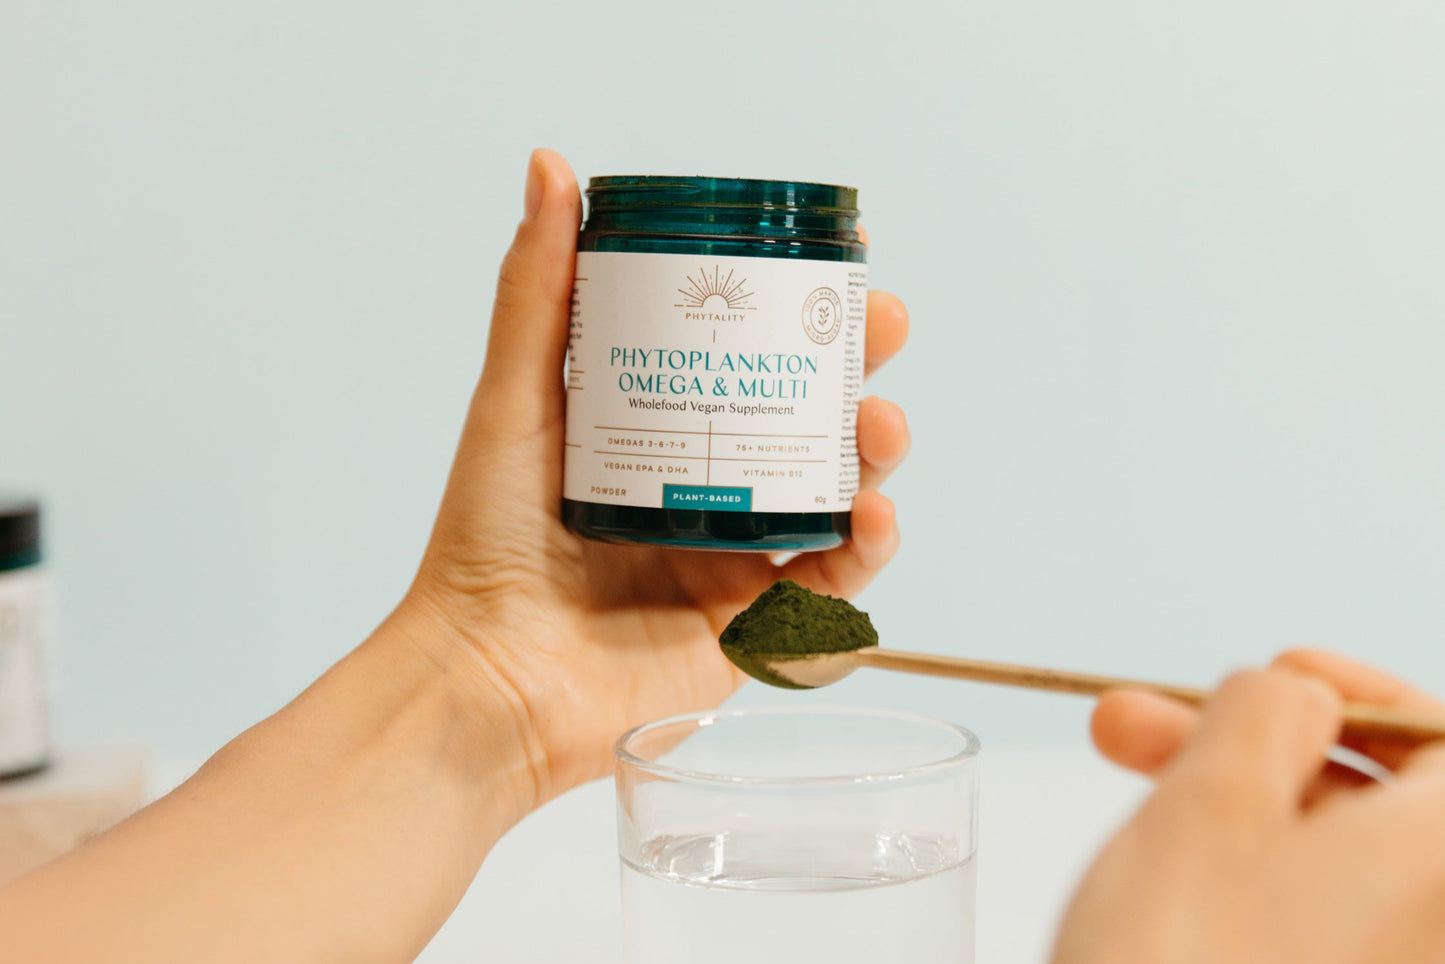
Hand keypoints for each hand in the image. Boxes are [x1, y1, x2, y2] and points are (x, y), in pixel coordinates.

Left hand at [391, 149, 911, 807]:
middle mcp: (702, 493)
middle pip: (806, 425)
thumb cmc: (485, 543)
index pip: (747, 365)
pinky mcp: (752, 631)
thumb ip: (538, 291)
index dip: (798, 319)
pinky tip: (873, 517)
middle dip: (855, 376)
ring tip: (880, 428)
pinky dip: (867, 552)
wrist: (485, 678)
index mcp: (657, 437)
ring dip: (874, 456)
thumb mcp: (517, 400)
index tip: (833, 272)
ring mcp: (733, 561)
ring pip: (835, 498)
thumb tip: (550, 165)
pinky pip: (831, 588)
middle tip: (879, 336)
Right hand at [1053, 651, 1444, 963]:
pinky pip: (1310, 930)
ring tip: (1120, 789)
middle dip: (1255, 747)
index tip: (1282, 672)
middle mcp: (1433, 928)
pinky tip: (1161, 873)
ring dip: (1229, 808)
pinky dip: (1240, 883)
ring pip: (1328, 869)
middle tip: (1137, 726)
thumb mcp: (1211, 802)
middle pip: (1379, 805)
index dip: (1365, 692)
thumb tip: (1295, 699)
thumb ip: (1262, 714)